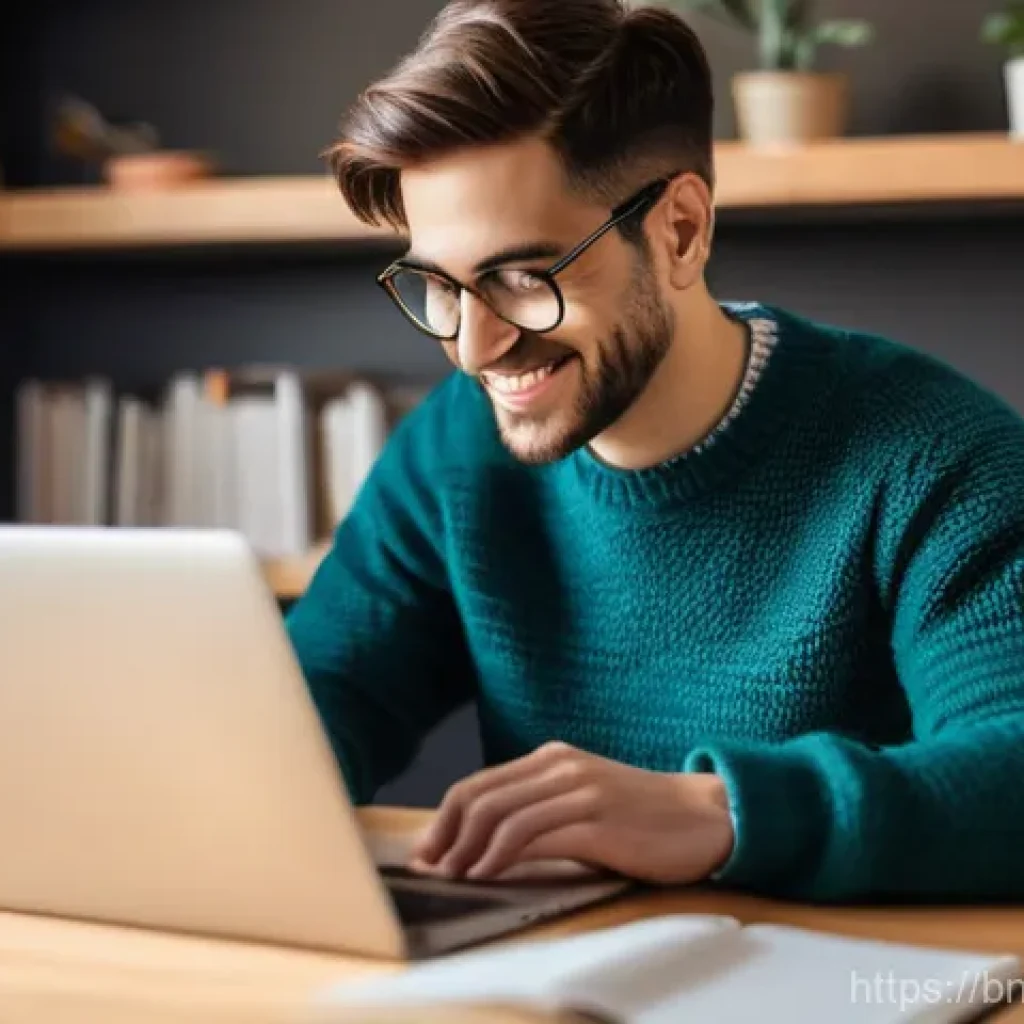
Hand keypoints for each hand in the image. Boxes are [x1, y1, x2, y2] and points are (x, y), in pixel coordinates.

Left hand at [407, 741, 733, 883]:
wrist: (703, 816)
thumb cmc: (639, 816)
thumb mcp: (582, 800)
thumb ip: (540, 810)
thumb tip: (482, 843)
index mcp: (552, 759)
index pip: (478, 784)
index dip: (443, 819)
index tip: (426, 852)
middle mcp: (560, 768)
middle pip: (479, 796)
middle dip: (445, 835)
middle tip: (430, 869)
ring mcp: (579, 792)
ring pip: (500, 814)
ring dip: (467, 850)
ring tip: (453, 878)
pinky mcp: (597, 822)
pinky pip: (535, 836)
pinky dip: (501, 857)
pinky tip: (489, 875)